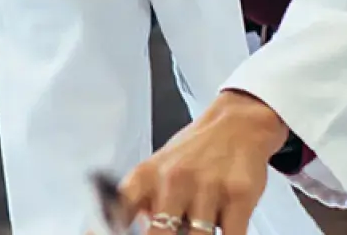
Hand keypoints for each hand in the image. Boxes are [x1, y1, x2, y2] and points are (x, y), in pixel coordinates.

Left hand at [118, 91, 289, 234]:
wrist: (239, 123)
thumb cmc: (195, 153)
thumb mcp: (157, 171)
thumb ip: (139, 205)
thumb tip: (116, 229)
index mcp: (146, 177)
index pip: (118, 210)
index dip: (107, 229)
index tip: (107, 234)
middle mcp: (173, 180)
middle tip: (172, 230)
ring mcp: (207, 188)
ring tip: (197, 227)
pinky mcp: (239, 196)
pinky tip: (222, 227)